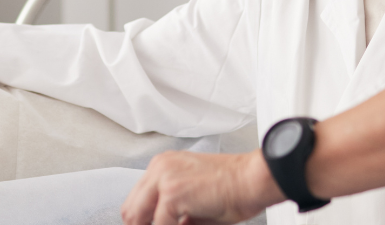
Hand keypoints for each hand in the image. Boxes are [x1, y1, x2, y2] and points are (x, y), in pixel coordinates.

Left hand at [121, 150, 283, 224]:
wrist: (253, 179)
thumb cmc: (235, 186)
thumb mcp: (195, 198)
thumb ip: (175, 213)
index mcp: (164, 165)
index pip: (138, 199)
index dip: (143, 222)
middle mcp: (159, 167)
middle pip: (130, 209)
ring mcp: (163, 178)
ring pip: (136, 217)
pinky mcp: (172, 193)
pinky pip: (158, 224)